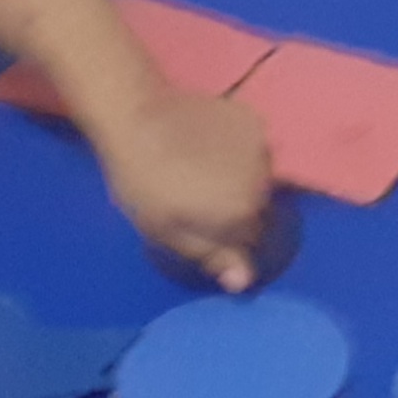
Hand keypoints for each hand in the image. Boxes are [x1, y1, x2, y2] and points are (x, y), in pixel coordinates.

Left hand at [97, 91, 272, 292]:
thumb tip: (244, 282)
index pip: (251, 241)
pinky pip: (252, 146)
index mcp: (243, 213)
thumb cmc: (142, 181)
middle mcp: (264, 181)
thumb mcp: (166, 231)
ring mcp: (261, 145)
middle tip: (196, 197)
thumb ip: (210, 255)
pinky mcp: (251, 117)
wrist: (133, 115)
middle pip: (258, 207)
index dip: (225, 238)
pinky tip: (206, 145)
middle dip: (235, 208)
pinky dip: (237, 150)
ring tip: (200, 169)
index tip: (198, 226)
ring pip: (259, 177)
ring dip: (239, 179)